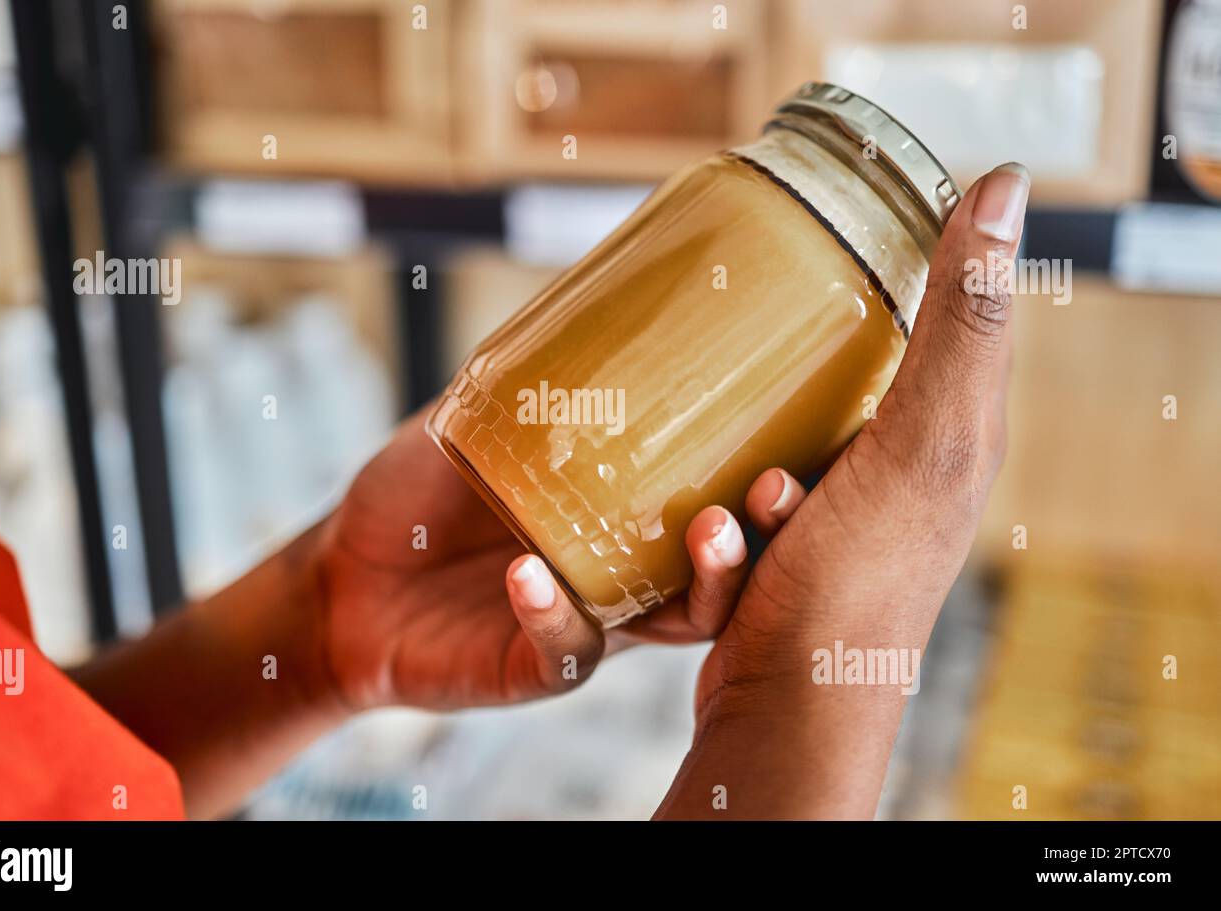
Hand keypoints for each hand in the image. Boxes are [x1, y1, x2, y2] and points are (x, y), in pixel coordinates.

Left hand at [311, 409, 807, 711]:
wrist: (344, 578)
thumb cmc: (420, 500)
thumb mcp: (475, 422)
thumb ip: (525, 379)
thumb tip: (581, 290)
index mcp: (634, 518)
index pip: (730, 502)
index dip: (782, 480)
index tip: (819, 434)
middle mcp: (632, 576)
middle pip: (734, 568)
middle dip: (771, 534)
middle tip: (778, 488)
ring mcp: (595, 625)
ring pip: (682, 622)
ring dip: (707, 581)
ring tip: (709, 530)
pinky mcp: (538, 666)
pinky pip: (568, 649)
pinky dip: (554, 612)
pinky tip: (528, 574)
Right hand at [656, 163, 1030, 818]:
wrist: (785, 708)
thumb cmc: (856, 582)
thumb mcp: (921, 439)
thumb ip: (960, 319)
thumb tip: (1006, 184)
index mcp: (946, 444)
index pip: (925, 334)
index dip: (877, 300)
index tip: (819, 273)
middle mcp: (893, 486)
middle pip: (824, 396)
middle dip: (777, 415)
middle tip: (765, 451)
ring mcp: (829, 532)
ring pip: (757, 458)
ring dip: (739, 490)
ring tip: (739, 526)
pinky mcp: (772, 567)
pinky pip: (725, 518)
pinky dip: (717, 543)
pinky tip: (720, 565)